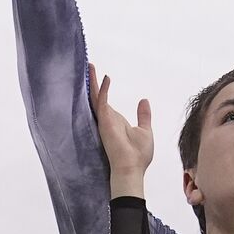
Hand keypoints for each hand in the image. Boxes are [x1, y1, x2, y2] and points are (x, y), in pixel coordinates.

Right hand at [88, 64, 153, 196]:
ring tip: (89, 65)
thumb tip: (144, 100)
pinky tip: (106, 77)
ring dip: (92, 81)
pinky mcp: (105, 121)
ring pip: (95, 96)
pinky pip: (103, 101)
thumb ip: (143, 116)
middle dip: (92, 81)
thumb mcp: (144, 130)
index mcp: (115, 121)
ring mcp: (104, 120)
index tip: (99, 75)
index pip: (105, 101)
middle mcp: (107, 119)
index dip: (101, 88)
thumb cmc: (138, 155)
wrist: (132, 168)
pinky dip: (103, 89)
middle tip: (88, 65)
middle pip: (96, 96)